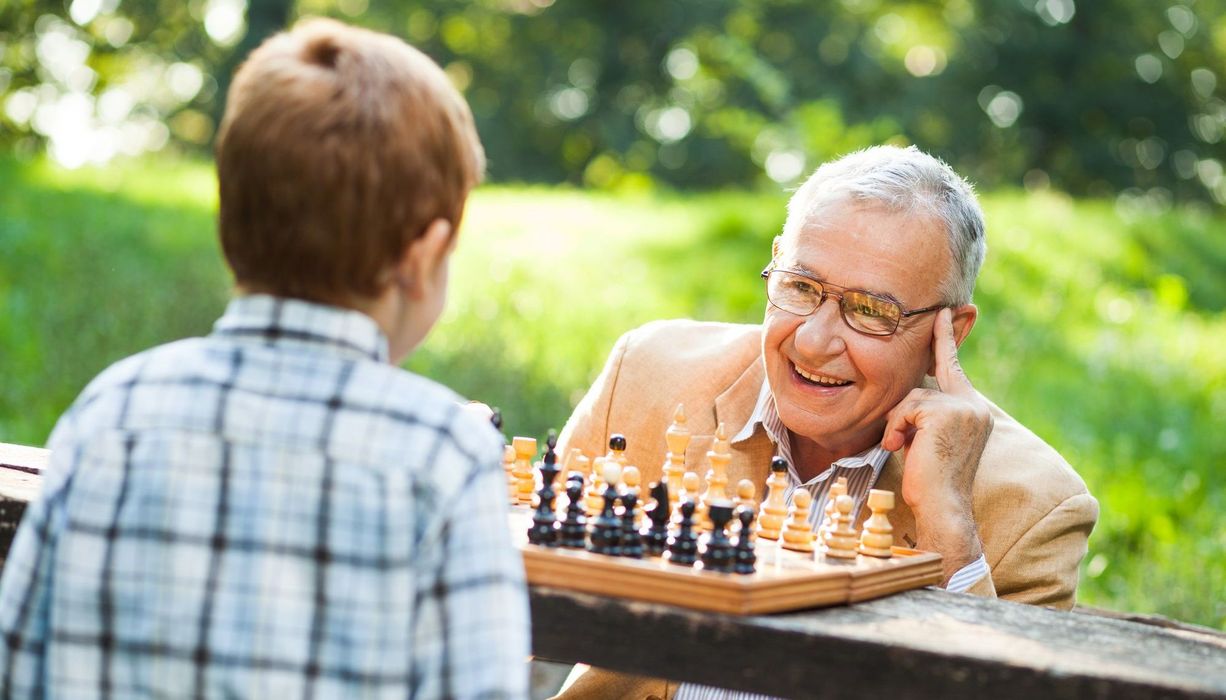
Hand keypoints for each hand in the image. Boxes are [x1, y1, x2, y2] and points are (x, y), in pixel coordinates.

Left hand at [881, 308, 992, 579]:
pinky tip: (901, 449)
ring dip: (897, 426)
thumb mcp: (928, 438)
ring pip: (909, 398)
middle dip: (903, 415)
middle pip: (919, 388)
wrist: (942, 508)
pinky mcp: (946, 413)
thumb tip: (909, 397)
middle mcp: (973, 405)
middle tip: (904, 444)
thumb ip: (925, 413)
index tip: (943, 310)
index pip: (952, 366)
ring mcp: (963, 408)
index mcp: (972, 409)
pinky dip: (895, 429)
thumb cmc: (929, 480)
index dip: (945, 338)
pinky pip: (904, 409)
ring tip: (904, 450)